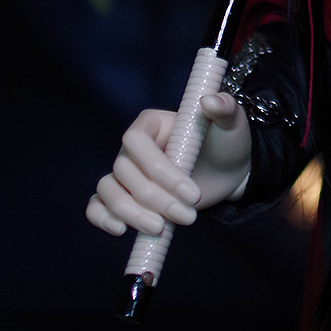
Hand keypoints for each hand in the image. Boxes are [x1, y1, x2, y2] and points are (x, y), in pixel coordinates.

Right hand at [85, 88, 251, 237]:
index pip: (135, 140)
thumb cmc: (225, 143)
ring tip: (162, 228)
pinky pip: (98, 206)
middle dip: (156, 199)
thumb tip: (208, 100)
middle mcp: (132, 148)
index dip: (157, 169)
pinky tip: (122, 230)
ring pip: (109, 190)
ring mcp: (126, 173)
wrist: (227, 171)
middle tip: (188, 216)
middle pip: (124, 171)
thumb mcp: (231, 123)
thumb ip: (225, 108)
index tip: (190, 192)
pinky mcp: (126, 196)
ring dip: (133, 213)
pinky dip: (102, 218)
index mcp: (151, 123)